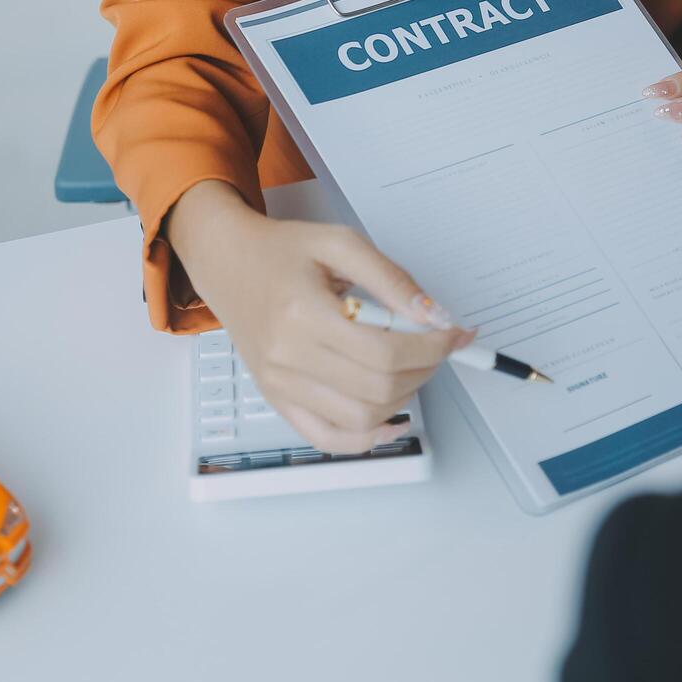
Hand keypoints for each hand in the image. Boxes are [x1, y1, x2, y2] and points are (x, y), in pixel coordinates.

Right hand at [167, 181, 473, 453]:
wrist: (229, 263)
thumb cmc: (282, 252)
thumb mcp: (340, 243)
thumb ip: (391, 278)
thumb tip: (433, 315)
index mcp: (302, 313)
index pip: (385, 351)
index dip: (432, 346)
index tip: (452, 333)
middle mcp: (288, 356)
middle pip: (378, 387)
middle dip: (425, 368)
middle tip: (437, 345)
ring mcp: (281, 385)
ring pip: (362, 418)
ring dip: (405, 397)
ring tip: (413, 367)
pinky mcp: (279, 400)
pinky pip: (328, 439)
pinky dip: (367, 438)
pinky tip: (392, 419)